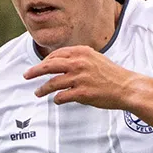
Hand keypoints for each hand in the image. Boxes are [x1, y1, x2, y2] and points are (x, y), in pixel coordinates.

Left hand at [24, 46, 141, 108]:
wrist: (127, 87)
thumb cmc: (111, 75)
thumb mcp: (95, 59)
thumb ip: (78, 58)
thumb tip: (59, 63)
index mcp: (82, 52)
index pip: (56, 55)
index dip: (45, 62)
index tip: (39, 68)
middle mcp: (79, 63)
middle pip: (49, 66)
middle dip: (35, 71)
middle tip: (25, 76)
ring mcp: (80, 78)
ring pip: (53, 83)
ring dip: (42, 89)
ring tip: (37, 93)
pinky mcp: (82, 93)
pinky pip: (62, 96)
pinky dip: (57, 99)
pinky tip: (56, 100)